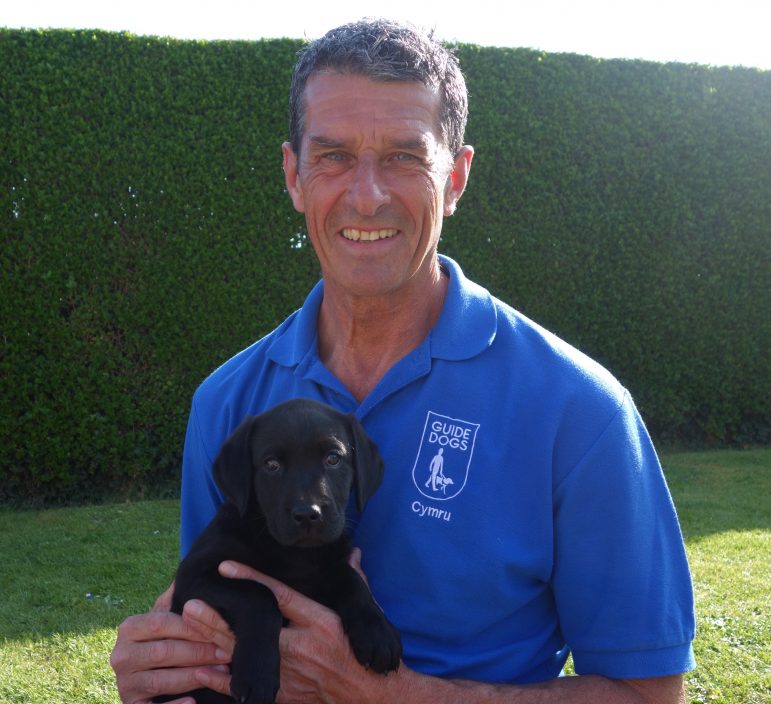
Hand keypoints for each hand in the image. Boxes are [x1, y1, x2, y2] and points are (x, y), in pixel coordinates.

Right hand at [109, 582, 231, 703]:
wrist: (147, 679)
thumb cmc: (166, 640)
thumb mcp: (166, 618)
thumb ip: (175, 598)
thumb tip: (188, 573)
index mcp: (129, 628)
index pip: (161, 622)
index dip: (192, 625)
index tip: (220, 627)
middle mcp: (120, 656)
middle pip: (163, 652)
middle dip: (199, 652)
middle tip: (227, 652)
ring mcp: (124, 684)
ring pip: (161, 680)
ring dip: (193, 677)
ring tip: (220, 673)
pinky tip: (193, 701)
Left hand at [211, 551, 403, 703]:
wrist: (368, 695)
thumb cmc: (362, 651)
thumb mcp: (359, 615)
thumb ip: (354, 582)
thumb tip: (352, 554)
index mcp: (319, 621)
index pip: (280, 595)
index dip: (252, 579)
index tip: (226, 566)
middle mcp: (301, 645)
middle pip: (252, 628)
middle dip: (220, 616)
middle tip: (192, 602)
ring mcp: (290, 671)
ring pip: (244, 655)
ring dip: (214, 641)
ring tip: (189, 627)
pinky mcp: (283, 692)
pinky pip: (248, 684)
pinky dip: (222, 679)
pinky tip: (199, 669)